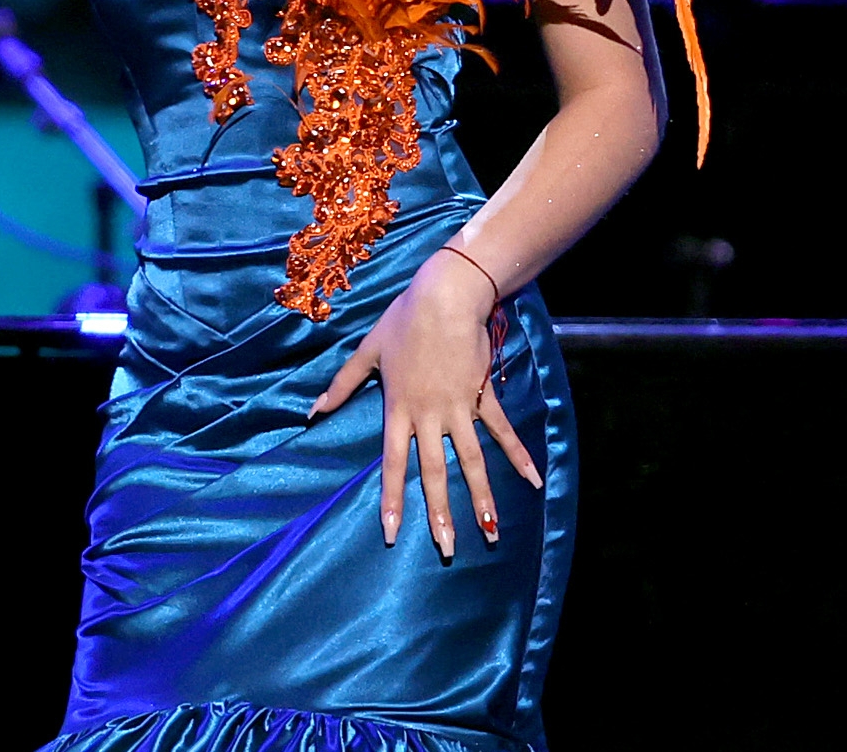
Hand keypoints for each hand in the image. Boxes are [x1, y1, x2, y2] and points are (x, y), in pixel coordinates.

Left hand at [311, 248, 541, 558]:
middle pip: (435, 471)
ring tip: (489, 531)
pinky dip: (519, 455)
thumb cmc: (404, 321)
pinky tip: (533, 480)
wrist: (446, 297)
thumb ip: (342, 385)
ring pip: (472, 460)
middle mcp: (429, 415)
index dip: (392, 499)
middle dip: (441, 513)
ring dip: (481, 496)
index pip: (392, 463)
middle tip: (448, 548)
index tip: (392, 532)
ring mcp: (460, 407)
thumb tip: (312, 412)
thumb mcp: (367, 351)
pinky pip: (502, 431)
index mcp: (399, 408)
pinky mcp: (483, 395)